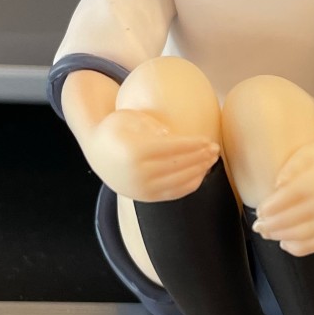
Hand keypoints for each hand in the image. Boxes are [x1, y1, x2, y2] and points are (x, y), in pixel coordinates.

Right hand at [85, 110, 218, 202]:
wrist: (97, 153)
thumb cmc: (116, 129)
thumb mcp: (128, 117)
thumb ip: (150, 124)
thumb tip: (171, 135)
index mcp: (134, 151)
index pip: (172, 149)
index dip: (193, 145)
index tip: (209, 140)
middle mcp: (137, 173)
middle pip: (178, 166)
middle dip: (200, 158)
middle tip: (216, 150)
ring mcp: (141, 188)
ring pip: (178, 182)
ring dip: (199, 171)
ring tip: (211, 160)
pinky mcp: (145, 197)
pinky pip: (173, 193)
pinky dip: (190, 184)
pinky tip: (201, 173)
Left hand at [253, 138, 313, 256]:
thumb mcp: (307, 152)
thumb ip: (288, 168)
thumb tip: (275, 188)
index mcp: (310, 184)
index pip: (279, 203)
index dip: (266, 210)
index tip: (258, 212)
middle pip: (286, 222)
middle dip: (268, 226)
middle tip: (257, 226)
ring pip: (298, 236)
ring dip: (279, 237)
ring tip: (267, 234)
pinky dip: (298, 248)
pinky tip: (285, 243)